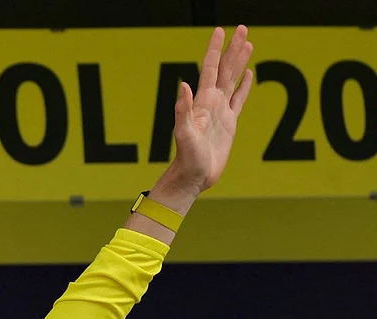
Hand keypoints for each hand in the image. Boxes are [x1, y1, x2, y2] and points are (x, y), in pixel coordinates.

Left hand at [165, 25, 254, 197]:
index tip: (220, 30)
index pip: (209, 68)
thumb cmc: (187, 158)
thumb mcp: (183, 134)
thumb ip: (183, 110)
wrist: (193, 177)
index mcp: (202, 102)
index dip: (215, 49)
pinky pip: (239, 99)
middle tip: (242, 27)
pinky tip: (249, 74)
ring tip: (248, 42)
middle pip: (225, 68)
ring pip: (233, 80)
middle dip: (233, 48)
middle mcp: (212, 103)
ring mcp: (221, 112)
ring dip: (240, 62)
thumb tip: (183, 85)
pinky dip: (245, 86)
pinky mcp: (230, 123)